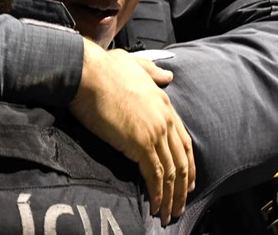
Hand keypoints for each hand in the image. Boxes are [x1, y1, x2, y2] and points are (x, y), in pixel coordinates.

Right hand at [68, 39, 194, 224]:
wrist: (89, 72)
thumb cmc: (104, 68)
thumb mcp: (135, 64)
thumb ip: (153, 72)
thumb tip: (168, 75)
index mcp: (164, 103)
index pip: (183, 140)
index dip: (187, 164)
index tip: (188, 181)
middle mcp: (164, 119)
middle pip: (181, 160)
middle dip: (183, 187)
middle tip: (180, 206)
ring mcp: (154, 132)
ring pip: (170, 172)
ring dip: (172, 197)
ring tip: (169, 215)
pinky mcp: (139, 144)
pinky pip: (154, 176)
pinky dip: (157, 194)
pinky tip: (156, 206)